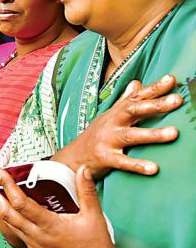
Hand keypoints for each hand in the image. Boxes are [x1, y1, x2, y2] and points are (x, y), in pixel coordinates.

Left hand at [0, 166, 127, 247]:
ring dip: (4, 208)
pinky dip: (13, 222)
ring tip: (2, 193)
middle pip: (8, 215)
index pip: (21, 203)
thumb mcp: (94, 215)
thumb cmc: (97, 246)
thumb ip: (86, 190)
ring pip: (10, 226)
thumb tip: (83, 170)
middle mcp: (38, 237)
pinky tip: (17, 214)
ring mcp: (36, 246)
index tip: (1, 172)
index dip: (8, 186)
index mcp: (50, 226)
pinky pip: (18, 235)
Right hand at [53, 74, 181, 177]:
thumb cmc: (96, 135)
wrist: (72, 157)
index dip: (153, 88)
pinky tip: (153, 168)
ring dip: (152, 134)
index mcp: (116, 113)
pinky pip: (122, 162)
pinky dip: (137, 165)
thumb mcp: (109, 116)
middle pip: (133, 110)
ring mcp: (107, 140)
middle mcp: (111, 123)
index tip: (171, 79)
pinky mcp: (104, 158)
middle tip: (176, 100)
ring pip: (130, 135)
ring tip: (174, 133)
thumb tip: (137, 82)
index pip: (136, 97)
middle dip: (155, 105)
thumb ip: (125, 100)